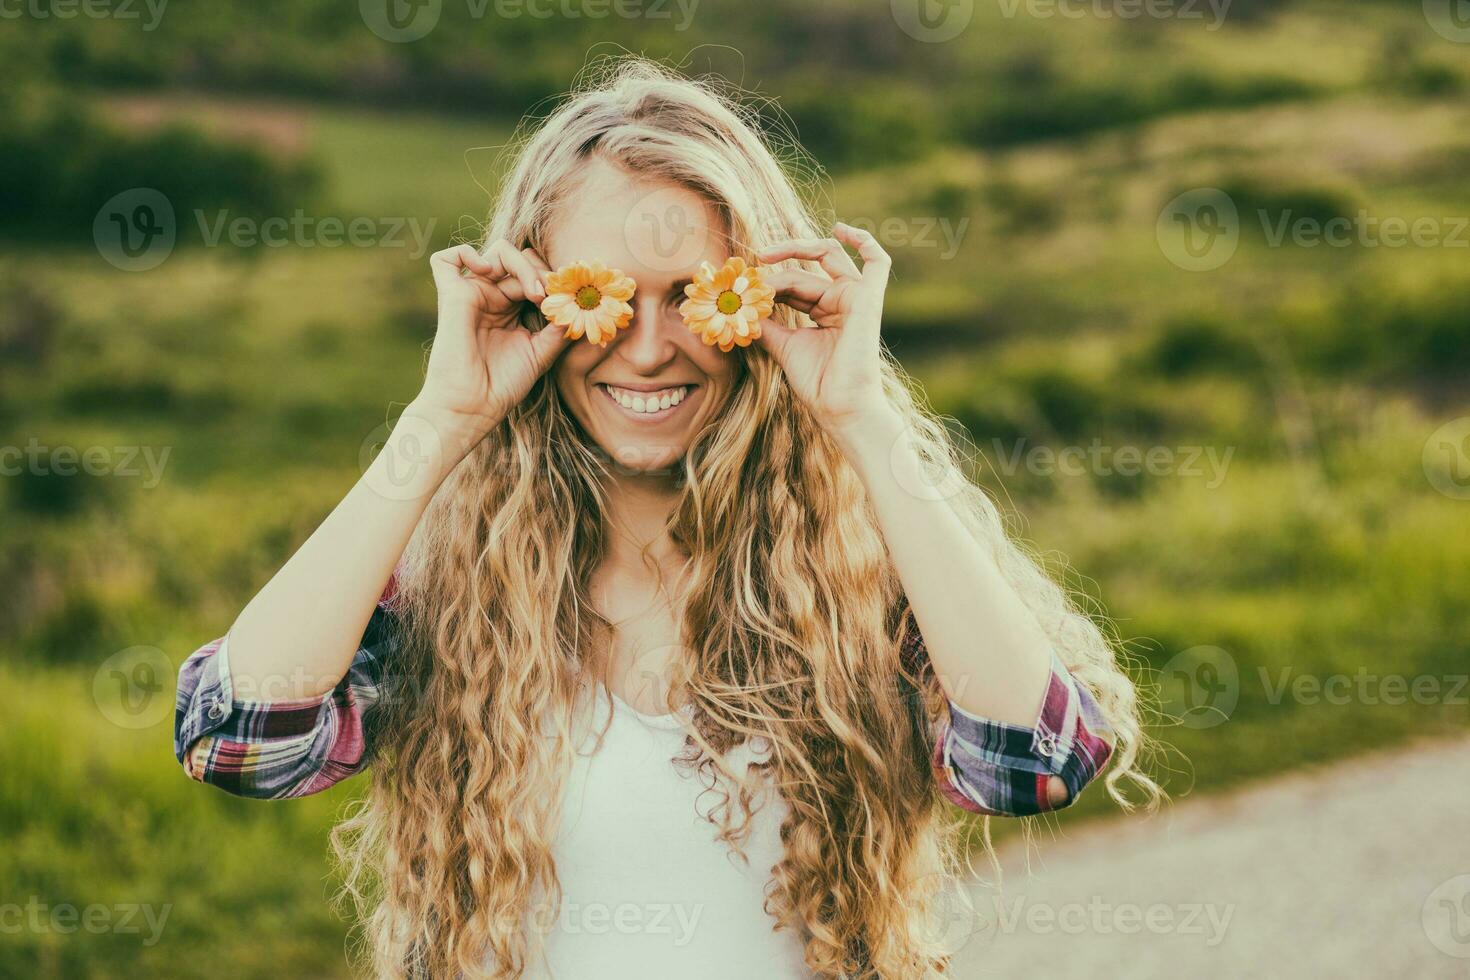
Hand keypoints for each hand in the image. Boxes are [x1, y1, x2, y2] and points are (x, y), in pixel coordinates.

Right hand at [415, 241, 569, 443]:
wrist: (473, 407)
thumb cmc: (503, 385)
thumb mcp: (542, 353)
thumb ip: (559, 326)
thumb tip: (579, 302)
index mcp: (512, 308)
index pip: (537, 274)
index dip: (555, 281)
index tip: (571, 300)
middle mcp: (492, 297)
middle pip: (523, 259)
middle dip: (545, 274)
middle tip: (555, 298)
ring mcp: (471, 294)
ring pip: (499, 252)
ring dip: (524, 266)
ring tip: (535, 294)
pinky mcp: (451, 296)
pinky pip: (446, 259)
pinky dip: (466, 254)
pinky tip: (488, 273)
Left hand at [756, 223, 892, 434]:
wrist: (838, 406)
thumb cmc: (817, 383)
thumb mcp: (783, 346)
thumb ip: (767, 323)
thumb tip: (743, 305)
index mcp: (825, 310)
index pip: (795, 282)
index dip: (769, 280)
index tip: (742, 286)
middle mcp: (842, 300)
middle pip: (808, 265)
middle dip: (779, 260)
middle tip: (751, 264)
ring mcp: (856, 298)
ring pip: (824, 258)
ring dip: (793, 253)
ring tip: (764, 259)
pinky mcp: (867, 300)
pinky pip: (876, 261)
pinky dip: (863, 240)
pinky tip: (841, 229)